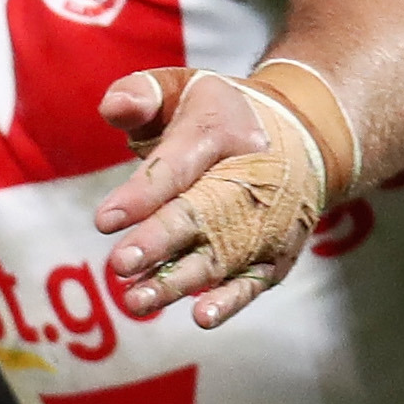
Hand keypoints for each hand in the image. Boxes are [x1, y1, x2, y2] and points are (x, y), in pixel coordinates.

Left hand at [93, 68, 323, 328]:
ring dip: (179, 281)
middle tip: (119, 265)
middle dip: (158, 242)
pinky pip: (253, 280)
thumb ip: (141, 93)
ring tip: (137, 301)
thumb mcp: (180, 86)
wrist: (299, 138)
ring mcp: (265, 221)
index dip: (142, 193)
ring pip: (220, 255)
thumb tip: (115, 108)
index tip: (104, 220)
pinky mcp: (274, 254)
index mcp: (220, 131)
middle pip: (199, 214)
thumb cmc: (218, 113)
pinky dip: (230, 299)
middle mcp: (249, 179)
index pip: (177, 165)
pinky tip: (201, 317)